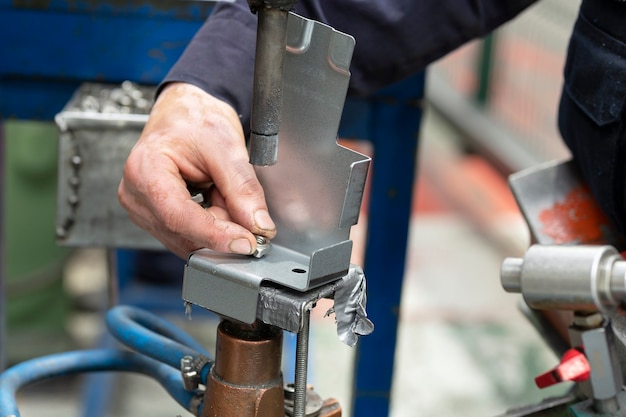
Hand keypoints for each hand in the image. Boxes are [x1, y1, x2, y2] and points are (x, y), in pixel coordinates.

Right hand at [118, 82, 275, 257]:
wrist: (186, 112)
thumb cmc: (196, 119)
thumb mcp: (227, 147)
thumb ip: (243, 189)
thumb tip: (259, 227)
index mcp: (145, 169)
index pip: (179, 216)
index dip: (215, 234)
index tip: (247, 242)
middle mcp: (135, 193)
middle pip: (183, 232)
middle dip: (221, 229)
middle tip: (247, 210)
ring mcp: (141, 208)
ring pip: (187, 239)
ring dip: (216, 226)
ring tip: (223, 193)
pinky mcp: (153, 217)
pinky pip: (186, 235)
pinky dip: (209, 226)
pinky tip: (215, 201)